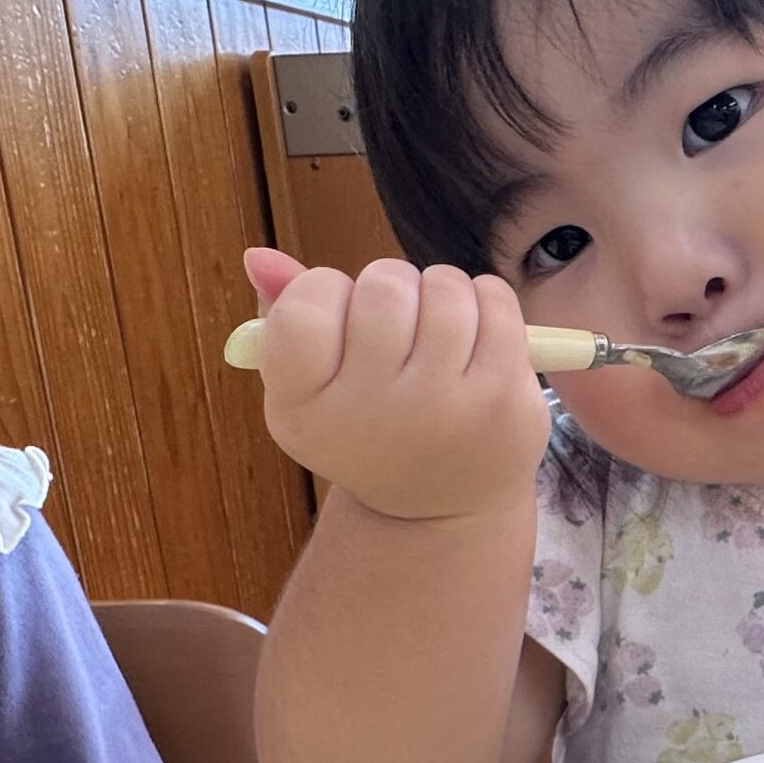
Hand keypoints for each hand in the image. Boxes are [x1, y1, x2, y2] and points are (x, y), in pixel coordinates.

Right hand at [242, 247, 549, 521]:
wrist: (441, 507)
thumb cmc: (368, 430)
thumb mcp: (310, 391)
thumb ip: (282, 318)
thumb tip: (260, 255)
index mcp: (305, 410)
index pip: (303, 306)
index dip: (323, 290)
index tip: (340, 319)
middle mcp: (372, 415)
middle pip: (382, 287)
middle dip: (391, 286)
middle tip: (397, 324)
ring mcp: (443, 409)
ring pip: (444, 285)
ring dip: (441, 291)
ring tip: (437, 331)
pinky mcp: (503, 400)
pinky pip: (495, 299)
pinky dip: (486, 300)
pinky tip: (476, 336)